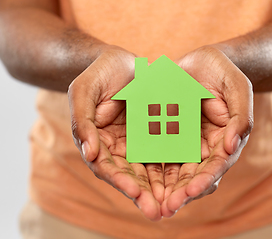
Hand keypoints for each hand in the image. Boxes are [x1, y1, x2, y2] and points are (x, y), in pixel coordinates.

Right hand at [68, 46, 162, 220]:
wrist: (122, 61)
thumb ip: (83, 121)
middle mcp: (117, 148)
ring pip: (149, 170)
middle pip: (129, 176)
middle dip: (143, 195)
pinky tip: (189, 177)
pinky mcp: (155, 136)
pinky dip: (175, 166)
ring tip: (176, 203)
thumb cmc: (98, 74)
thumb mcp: (83, 91)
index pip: (106, 167)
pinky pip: (166, 153)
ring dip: (161, 189)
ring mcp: (137, 143)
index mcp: (96, 141)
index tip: (135, 192)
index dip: (119, 181)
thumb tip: (89, 154)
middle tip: (158, 211)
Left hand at [161, 45, 253, 216]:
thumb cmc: (223, 72)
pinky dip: (151, 171)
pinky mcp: (168, 137)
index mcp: (225, 140)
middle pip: (195, 176)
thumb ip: (241, 116)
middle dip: (182, 193)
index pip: (217, 165)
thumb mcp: (237, 88)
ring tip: (152, 204)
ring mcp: (185, 143)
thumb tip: (233, 146)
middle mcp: (206, 148)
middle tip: (167, 207)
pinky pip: (158, 156)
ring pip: (175, 172)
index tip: (191, 190)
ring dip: (165, 190)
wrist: (200, 61)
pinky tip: (139, 182)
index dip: (205, 178)